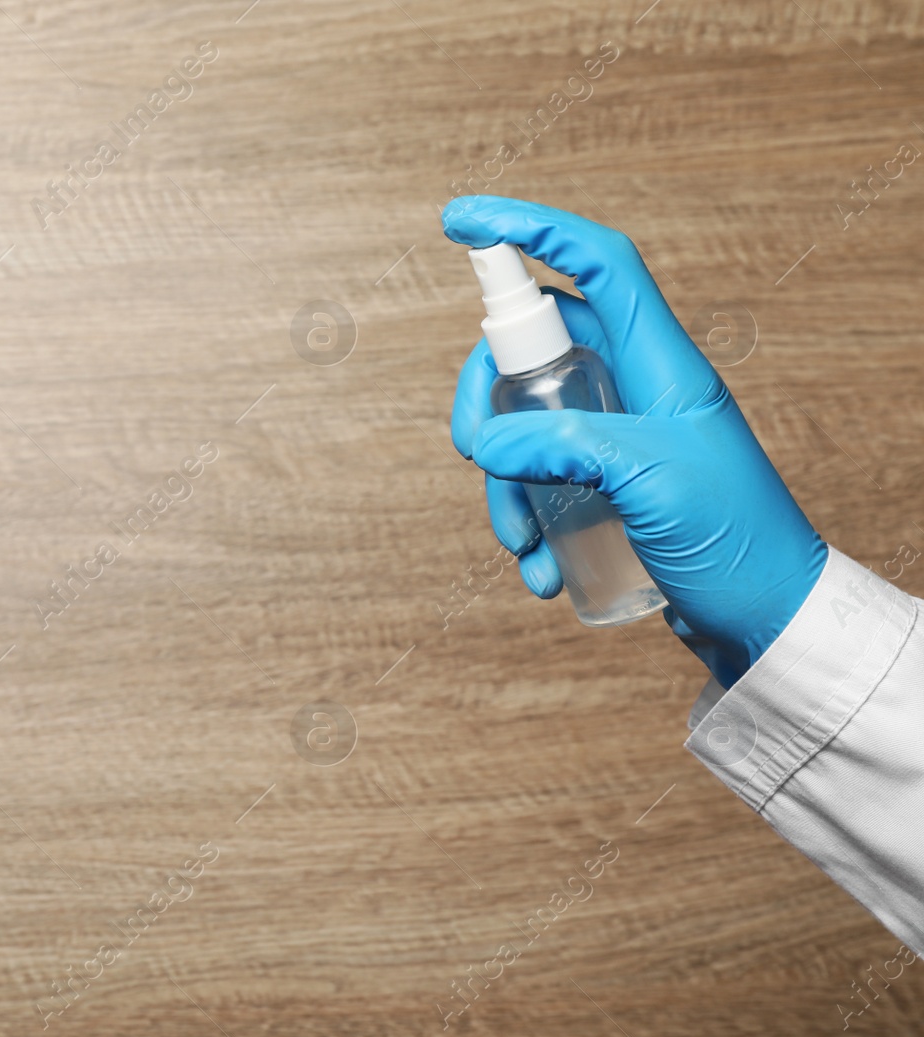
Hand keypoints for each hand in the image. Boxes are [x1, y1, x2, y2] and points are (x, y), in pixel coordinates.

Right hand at [442, 195, 827, 687]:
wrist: (770, 620)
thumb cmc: (734, 542)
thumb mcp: (647, 480)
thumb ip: (563, 444)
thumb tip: (487, 440)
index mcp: (660, 363)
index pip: (594, 264)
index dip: (529, 228)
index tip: (460, 221)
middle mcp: (638, 387)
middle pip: (536, 349)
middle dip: (488, 402)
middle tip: (471, 453)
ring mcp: (621, 435)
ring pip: (527, 423)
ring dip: (504, 484)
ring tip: (522, 547)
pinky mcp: (609, 484)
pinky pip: (541, 478)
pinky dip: (527, 519)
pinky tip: (544, 571)